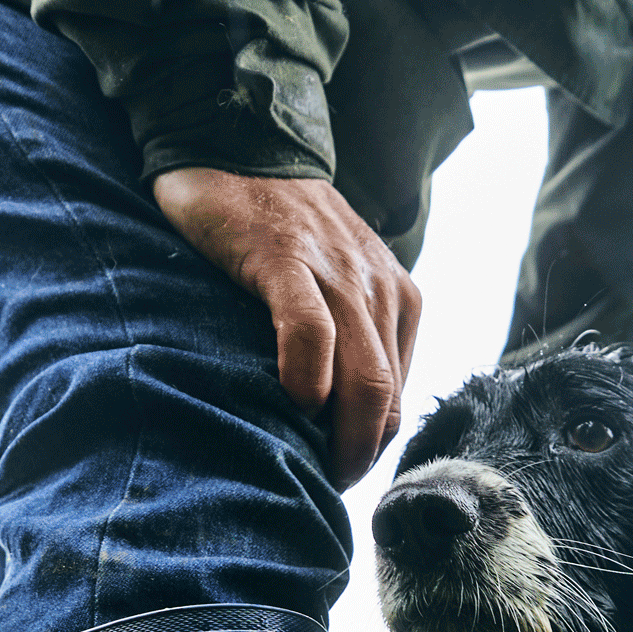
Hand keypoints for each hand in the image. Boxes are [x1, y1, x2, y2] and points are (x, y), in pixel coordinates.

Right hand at [152, 169, 420, 482]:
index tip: (337, 473)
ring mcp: (334, 271)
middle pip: (386, 395)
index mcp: (394, 298)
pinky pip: (311, 327)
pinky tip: (295, 401)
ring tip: (312, 469)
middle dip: (361, 452)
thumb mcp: (329, 285)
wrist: (234, 145)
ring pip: (361, 372)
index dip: (370, 444)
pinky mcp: (285, 257)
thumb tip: (333, 416)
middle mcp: (376, 285)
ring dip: (341, 433)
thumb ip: (343, 337)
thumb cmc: (273, 231)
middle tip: (325, 487)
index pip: (398, 393)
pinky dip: (309, 372)